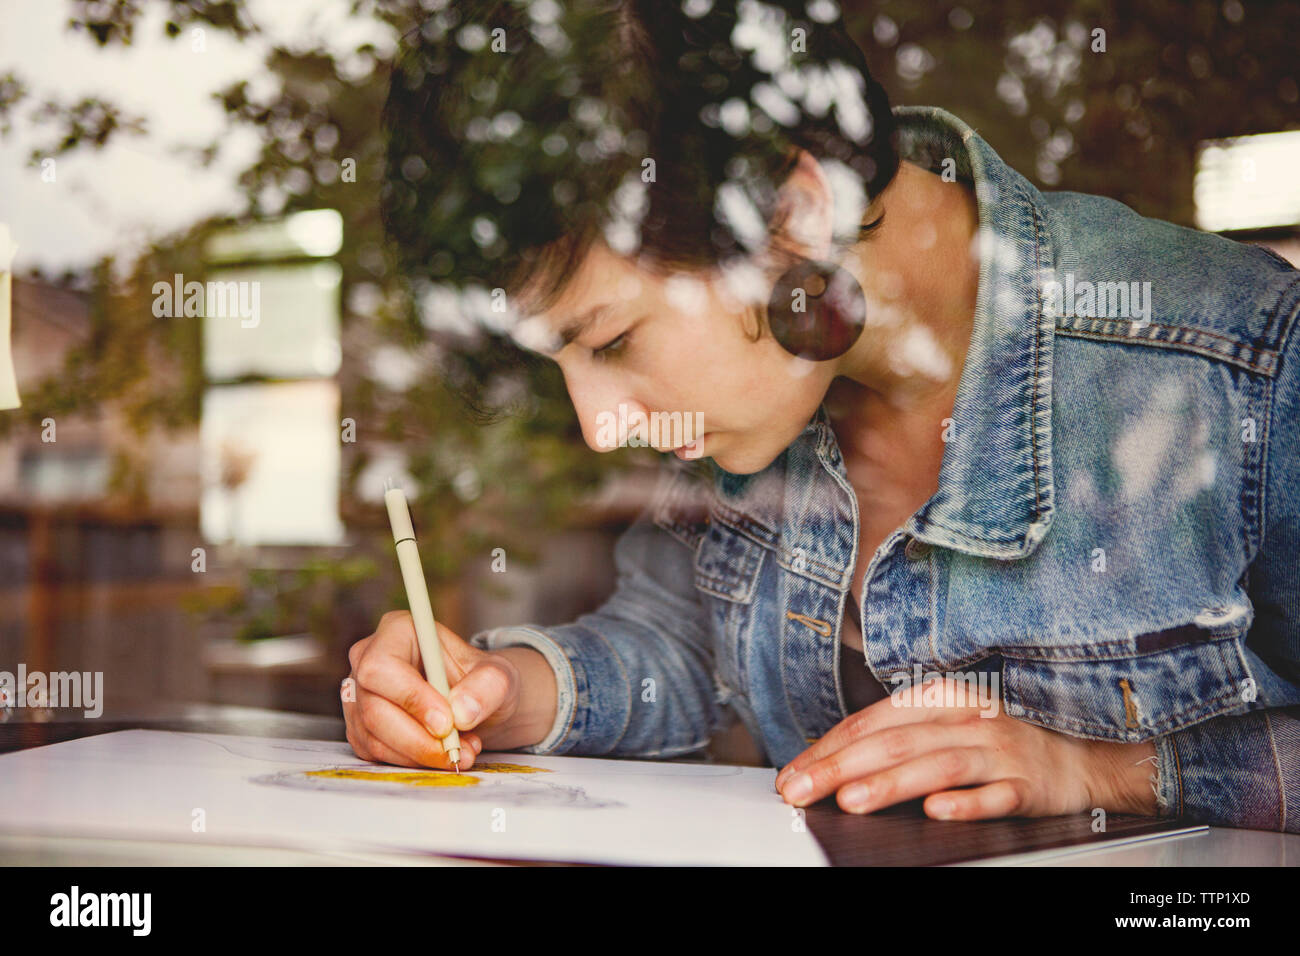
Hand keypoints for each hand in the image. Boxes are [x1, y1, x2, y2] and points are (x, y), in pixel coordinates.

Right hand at [343, 610, 522, 769]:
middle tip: (456, 749)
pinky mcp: (360, 727)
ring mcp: (359, 695)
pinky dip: (412, 761)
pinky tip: (441, 754)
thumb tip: (462, 711)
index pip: (383, 666)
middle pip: (374, 708)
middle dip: (418, 739)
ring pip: (374, 737)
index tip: (447, 723)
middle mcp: (368, 659)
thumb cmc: (481, 681)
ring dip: (420, 754)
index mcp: (397, 631)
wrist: (475, 703)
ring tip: (460, 751)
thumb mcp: (499, 676)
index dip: (412, 698)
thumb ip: (487, 686)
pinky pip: (376, 753)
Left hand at [774, 676, 1158, 819]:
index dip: (828, 748)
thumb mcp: (946, 726)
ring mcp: (998, 751)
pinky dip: (965, 802)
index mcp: (939, 698)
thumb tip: (829, 765)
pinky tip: (936, 811)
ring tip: (851, 801)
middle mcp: (965, 719)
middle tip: (801, 790)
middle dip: (840, 768)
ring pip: (936, 764)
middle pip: (894, 741)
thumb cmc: (999, 742)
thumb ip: (895, 740)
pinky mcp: (1027, 785)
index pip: (871, 721)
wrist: (1082, 755)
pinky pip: (994, 794)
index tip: (791, 774)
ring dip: (890, 783)